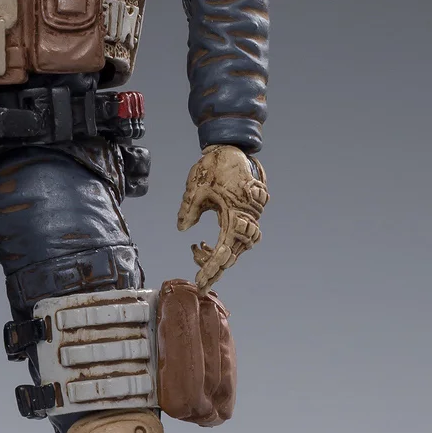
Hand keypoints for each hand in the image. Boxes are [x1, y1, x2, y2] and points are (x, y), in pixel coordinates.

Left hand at [177, 144, 268, 291]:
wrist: (233, 150)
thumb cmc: (215, 166)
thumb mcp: (197, 185)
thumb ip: (188, 208)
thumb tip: (182, 229)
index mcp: (234, 213)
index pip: (223, 250)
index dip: (211, 268)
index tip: (201, 282)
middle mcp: (246, 219)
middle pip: (232, 255)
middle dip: (214, 268)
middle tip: (197, 279)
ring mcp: (249, 219)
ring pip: (236, 250)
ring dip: (218, 257)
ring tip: (197, 253)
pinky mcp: (246, 217)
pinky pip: (237, 240)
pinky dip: (223, 247)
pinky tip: (205, 246)